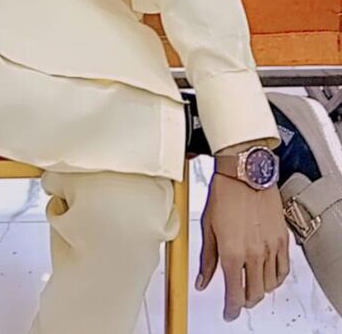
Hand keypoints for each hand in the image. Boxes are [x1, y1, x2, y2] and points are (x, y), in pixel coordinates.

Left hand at [196, 172, 289, 321]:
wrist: (245, 172)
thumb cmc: (224, 194)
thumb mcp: (208, 226)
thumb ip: (206, 258)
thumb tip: (202, 281)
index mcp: (232, 252)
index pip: (234, 294)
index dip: (231, 309)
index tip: (228, 312)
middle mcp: (254, 254)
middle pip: (254, 294)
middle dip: (244, 301)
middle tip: (237, 298)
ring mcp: (270, 248)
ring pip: (270, 285)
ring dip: (260, 290)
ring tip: (250, 284)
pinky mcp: (283, 239)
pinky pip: (283, 270)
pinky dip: (276, 278)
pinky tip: (268, 274)